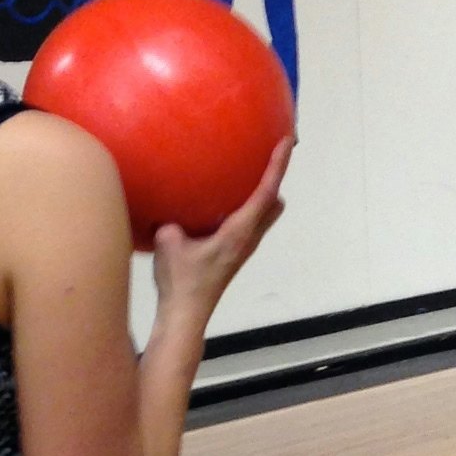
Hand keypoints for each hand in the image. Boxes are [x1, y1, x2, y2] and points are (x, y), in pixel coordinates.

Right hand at [151, 136, 291, 318]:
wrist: (186, 313)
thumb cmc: (181, 281)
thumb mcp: (168, 242)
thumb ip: (171, 220)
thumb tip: (170, 205)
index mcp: (239, 231)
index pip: (266, 191)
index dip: (277, 164)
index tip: (288, 141)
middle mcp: (248, 238)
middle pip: (274, 203)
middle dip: (273, 179)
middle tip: (265, 155)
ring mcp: (243, 247)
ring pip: (263, 215)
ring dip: (260, 195)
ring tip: (243, 175)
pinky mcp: (234, 253)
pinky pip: (247, 223)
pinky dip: (243, 208)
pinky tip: (219, 204)